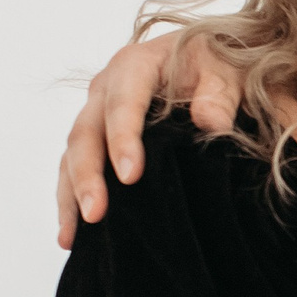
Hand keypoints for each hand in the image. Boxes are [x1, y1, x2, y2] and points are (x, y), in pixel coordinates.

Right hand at [56, 33, 239, 247]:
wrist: (207, 59)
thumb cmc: (216, 63)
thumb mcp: (227, 70)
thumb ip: (220, 94)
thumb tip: (212, 124)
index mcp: (135, 64)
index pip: (123, 102)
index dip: (122, 138)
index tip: (130, 177)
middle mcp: (106, 87)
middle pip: (87, 131)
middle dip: (88, 175)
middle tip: (95, 213)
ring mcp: (96, 113)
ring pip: (72, 154)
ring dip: (71, 194)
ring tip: (73, 235)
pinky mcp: (97, 137)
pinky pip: (73, 168)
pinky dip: (70, 199)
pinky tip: (71, 236)